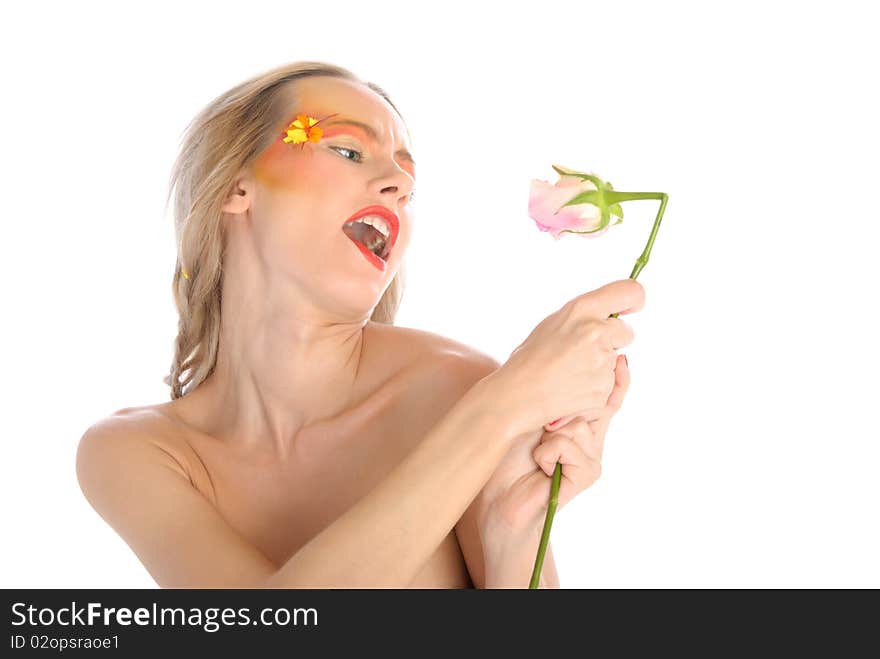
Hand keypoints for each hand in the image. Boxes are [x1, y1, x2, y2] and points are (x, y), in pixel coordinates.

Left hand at [476, 352, 630, 549]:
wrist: (501, 500)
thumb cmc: (511, 458)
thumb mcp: (532, 420)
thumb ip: (556, 403)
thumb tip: (569, 377)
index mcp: (582, 426)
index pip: (607, 399)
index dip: (616, 379)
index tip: (620, 357)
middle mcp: (592, 441)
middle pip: (590, 406)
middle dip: (560, 411)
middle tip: (540, 430)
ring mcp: (592, 458)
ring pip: (575, 426)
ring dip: (547, 436)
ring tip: (537, 453)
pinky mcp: (587, 474)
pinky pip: (567, 446)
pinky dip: (546, 453)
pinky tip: (541, 467)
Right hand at [482, 279, 642, 435]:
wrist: (517, 395)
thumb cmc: (530, 359)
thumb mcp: (554, 323)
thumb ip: (584, 316)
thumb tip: (609, 316)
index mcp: (582, 309)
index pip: (629, 292)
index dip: (633, 300)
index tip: (631, 308)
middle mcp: (596, 332)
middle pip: (626, 332)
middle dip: (613, 341)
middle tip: (584, 351)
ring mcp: (602, 361)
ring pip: (615, 361)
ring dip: (601, 367)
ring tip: (570, 373)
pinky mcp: (603, 388)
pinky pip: (609, 385)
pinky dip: (595, 388)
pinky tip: (572, 388)